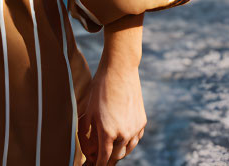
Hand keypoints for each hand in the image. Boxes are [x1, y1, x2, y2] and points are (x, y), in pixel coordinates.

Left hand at [78, 48, 145, 163]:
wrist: (120, 71)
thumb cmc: (99, 89)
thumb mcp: (88, 111)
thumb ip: (86, 132)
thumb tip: (88, 148)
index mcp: (108, 131)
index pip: (104, 157)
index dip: (98, 164)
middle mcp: (124, 133)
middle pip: (116, 156)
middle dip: (107, 160)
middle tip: (98, 158)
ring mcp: (136, 128)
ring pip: (127, 150)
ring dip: (118, 152)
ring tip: (109, 151)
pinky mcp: (142, 122)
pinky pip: (135, 139)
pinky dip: (127, 143)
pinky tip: (121, 140)